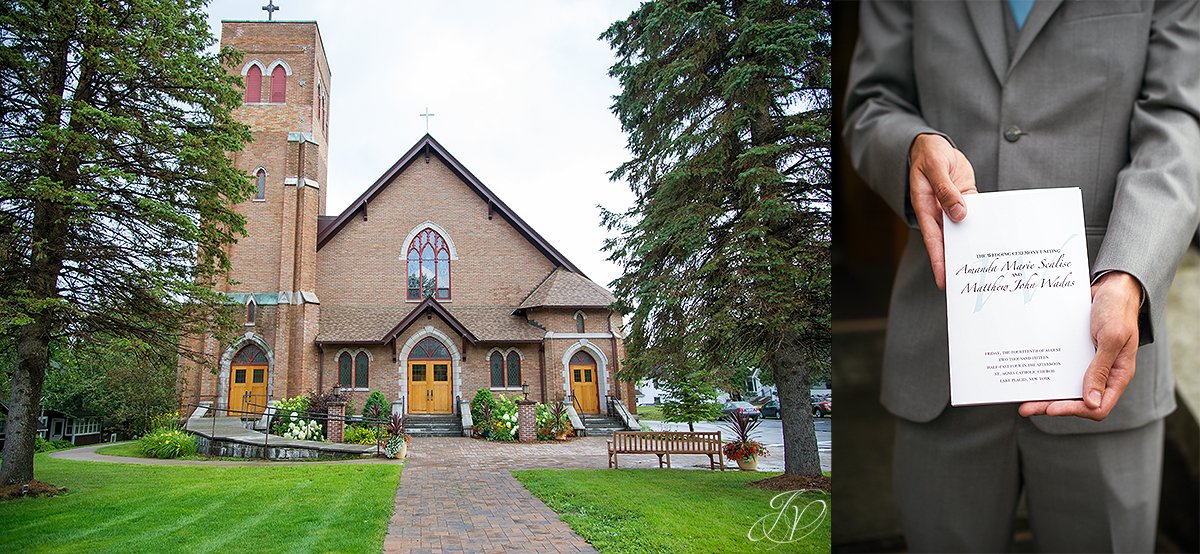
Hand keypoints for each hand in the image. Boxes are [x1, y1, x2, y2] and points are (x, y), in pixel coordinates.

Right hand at [909, 133, 977, 289]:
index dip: (939, 262)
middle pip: (949, 243)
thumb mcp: (936, 168)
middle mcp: (939, 213)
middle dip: (957, 262)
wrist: (934, 146)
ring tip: (985, 265)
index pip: (933, 240)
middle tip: (968, 283)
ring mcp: (953, 208)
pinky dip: (984, 224)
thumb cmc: (929, 155)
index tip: (944, 281)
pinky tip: (996, 236)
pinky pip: (976, 215)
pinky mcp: (966, 200)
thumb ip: (946, 191)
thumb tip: (960, 214)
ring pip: (964, 232)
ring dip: (973, 245)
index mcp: (926, 208)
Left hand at [1019, 271, 1141, 420]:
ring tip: (1023, 398)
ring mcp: (1089, 364)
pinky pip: (1060, 369)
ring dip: (1046, 393)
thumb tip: (1091, 403)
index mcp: (1117, 374)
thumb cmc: (1116, 309)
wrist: (1111, 286)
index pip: (1098, 407)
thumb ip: (1100, 369)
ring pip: (1066, 387)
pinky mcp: (1076, 354)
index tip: (1051, 408)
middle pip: (1077, 402)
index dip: (1074, 411)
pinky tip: (1030, 375)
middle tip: (1026, 408)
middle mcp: (1102, 374)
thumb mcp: (1111, 338)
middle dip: (1051, 405)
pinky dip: (1046, 374)